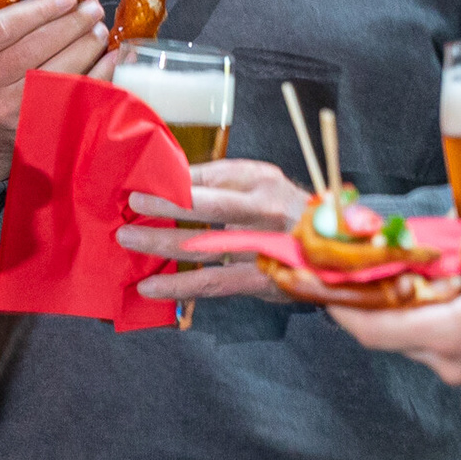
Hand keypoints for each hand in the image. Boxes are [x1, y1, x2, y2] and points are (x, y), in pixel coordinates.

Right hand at [0, 0, 117, 180]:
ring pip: (57, 73)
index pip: (6, 26)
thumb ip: (20, 18)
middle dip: (71, 24)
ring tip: (100, 30)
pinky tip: (109, 58)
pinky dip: (98, 75)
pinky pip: (75, 97)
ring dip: (86, 47)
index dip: (41, 10)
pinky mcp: (36, 125)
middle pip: (35, 48)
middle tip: (93, 10)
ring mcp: (10, 109)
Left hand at [120, 157, 314, 302]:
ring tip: (128, 238)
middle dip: (166, 205)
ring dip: (161, 242)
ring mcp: (262, 247)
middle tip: (131, 204)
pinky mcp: (259, 280)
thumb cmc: (284, 208)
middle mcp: (265, 212)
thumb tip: (171, 172)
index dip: (175, 180)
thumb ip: (219, 178)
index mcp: (263, 183)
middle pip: (208, 206)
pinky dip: (178, 286)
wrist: (332, 248)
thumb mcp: (260, 181)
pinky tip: (151, 287)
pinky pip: (212, 282)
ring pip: (204, 245)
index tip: (142, 181)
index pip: (213, 178)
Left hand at [331, 226, 460, 391]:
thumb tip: (456, 247)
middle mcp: (450, 363)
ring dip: (416, 312)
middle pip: (394, 335)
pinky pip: (454, 347)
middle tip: (368, 275)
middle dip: (378, 305)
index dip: (340, 309)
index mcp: (446, 336)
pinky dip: (445, 322)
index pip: (371, 330)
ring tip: (420, 279)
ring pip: (425, 341)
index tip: (320, 290)